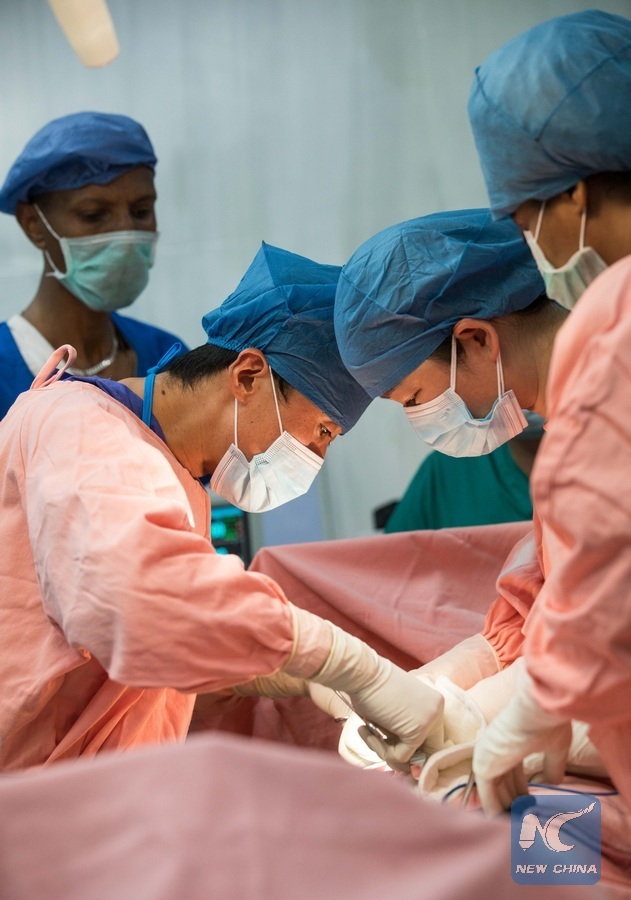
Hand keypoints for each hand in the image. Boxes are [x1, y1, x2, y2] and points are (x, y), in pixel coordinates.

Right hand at [310, 624, 443, 770]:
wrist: (360, 673)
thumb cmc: (369, 689)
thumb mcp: (394, 713)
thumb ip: (403, 734)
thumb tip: (411, 770)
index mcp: (434, 704)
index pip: (432, 740)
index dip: (413, 752)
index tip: (390, 751)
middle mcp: (438, 711)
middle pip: (428, 752)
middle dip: (403, 756)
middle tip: (379, 746)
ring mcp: (430, 720)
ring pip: (412, 757)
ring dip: (385, 751)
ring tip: (368, 732)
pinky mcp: (418, 730)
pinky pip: (401, 756)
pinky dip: (381, 749)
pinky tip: (367, 730)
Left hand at [473, 661, 571, 814]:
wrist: (537, 712)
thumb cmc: (547, 723)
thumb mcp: (555, 748)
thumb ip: (552, 767)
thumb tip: (551, 784)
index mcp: (509, 742)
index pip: (513, 772)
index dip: (521, 790)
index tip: (530, 808)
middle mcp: (495, 749)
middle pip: (503, 783)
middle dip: (513, 803)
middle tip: (523, 823)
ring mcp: (487, 756)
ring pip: (495, 790)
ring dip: (505, 810)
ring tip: (516, 830)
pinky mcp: (482, 765)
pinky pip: (486, 792)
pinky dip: (493, 809)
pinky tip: (500, 824)